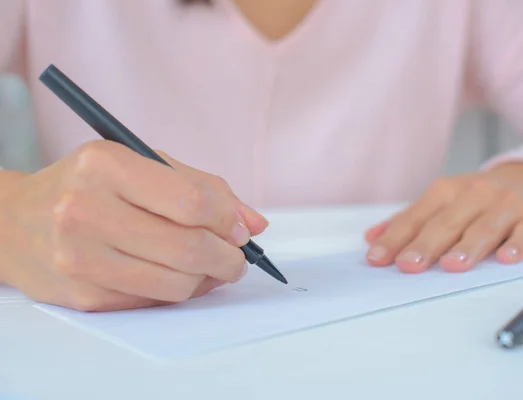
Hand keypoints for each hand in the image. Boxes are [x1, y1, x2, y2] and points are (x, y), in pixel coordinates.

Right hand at [0, 141, 267, 310]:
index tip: (240, 230)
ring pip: (177, 285)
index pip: (192, 201)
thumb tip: (255, 224)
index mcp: (106, 165)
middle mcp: (86, 211)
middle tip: (236, 257)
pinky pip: (154, 303)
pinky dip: (178, 292)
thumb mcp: (142, 164)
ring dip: (208, 279)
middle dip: (229, 258)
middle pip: (189, 248)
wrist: (16, 222)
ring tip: (210, 266)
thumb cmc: (90, 186)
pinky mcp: (83, 297)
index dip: (228, 220)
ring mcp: (80, 259)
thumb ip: (203, 188)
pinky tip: (177, 275)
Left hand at [364, 163, 522, 271]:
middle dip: (426, 245)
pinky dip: (517, 245)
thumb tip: (371, 238)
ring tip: (451, 265)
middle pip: (446, 223)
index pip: (415, 218)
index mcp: (445, 191)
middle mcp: (473, 194)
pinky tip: (506, 258)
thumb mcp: (441, 201)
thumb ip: (408, 221)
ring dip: (467, 247)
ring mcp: (505, 205)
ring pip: (483, 228)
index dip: (395, 238)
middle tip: (408, 265)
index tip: (377, 258)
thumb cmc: (477, 197)